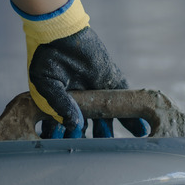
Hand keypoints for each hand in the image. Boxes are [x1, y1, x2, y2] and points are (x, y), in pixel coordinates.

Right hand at [16, 0, 147, 137]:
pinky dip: (132, 117)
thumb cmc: (45, 57)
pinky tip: (139, 131)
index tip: (73, 149)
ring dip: (112, 132)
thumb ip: (60, 107)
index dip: (70, 139)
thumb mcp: (46, 85)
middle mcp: (81, 100)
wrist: (58, 30)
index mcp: (61, 103)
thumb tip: (74, 126)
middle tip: (98, 154)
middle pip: (90, 127)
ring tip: (118, 148)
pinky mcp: (112, 81)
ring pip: (108, 118)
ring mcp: (97, 91)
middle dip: (94, 140)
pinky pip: (124, 101)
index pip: (68, 128)